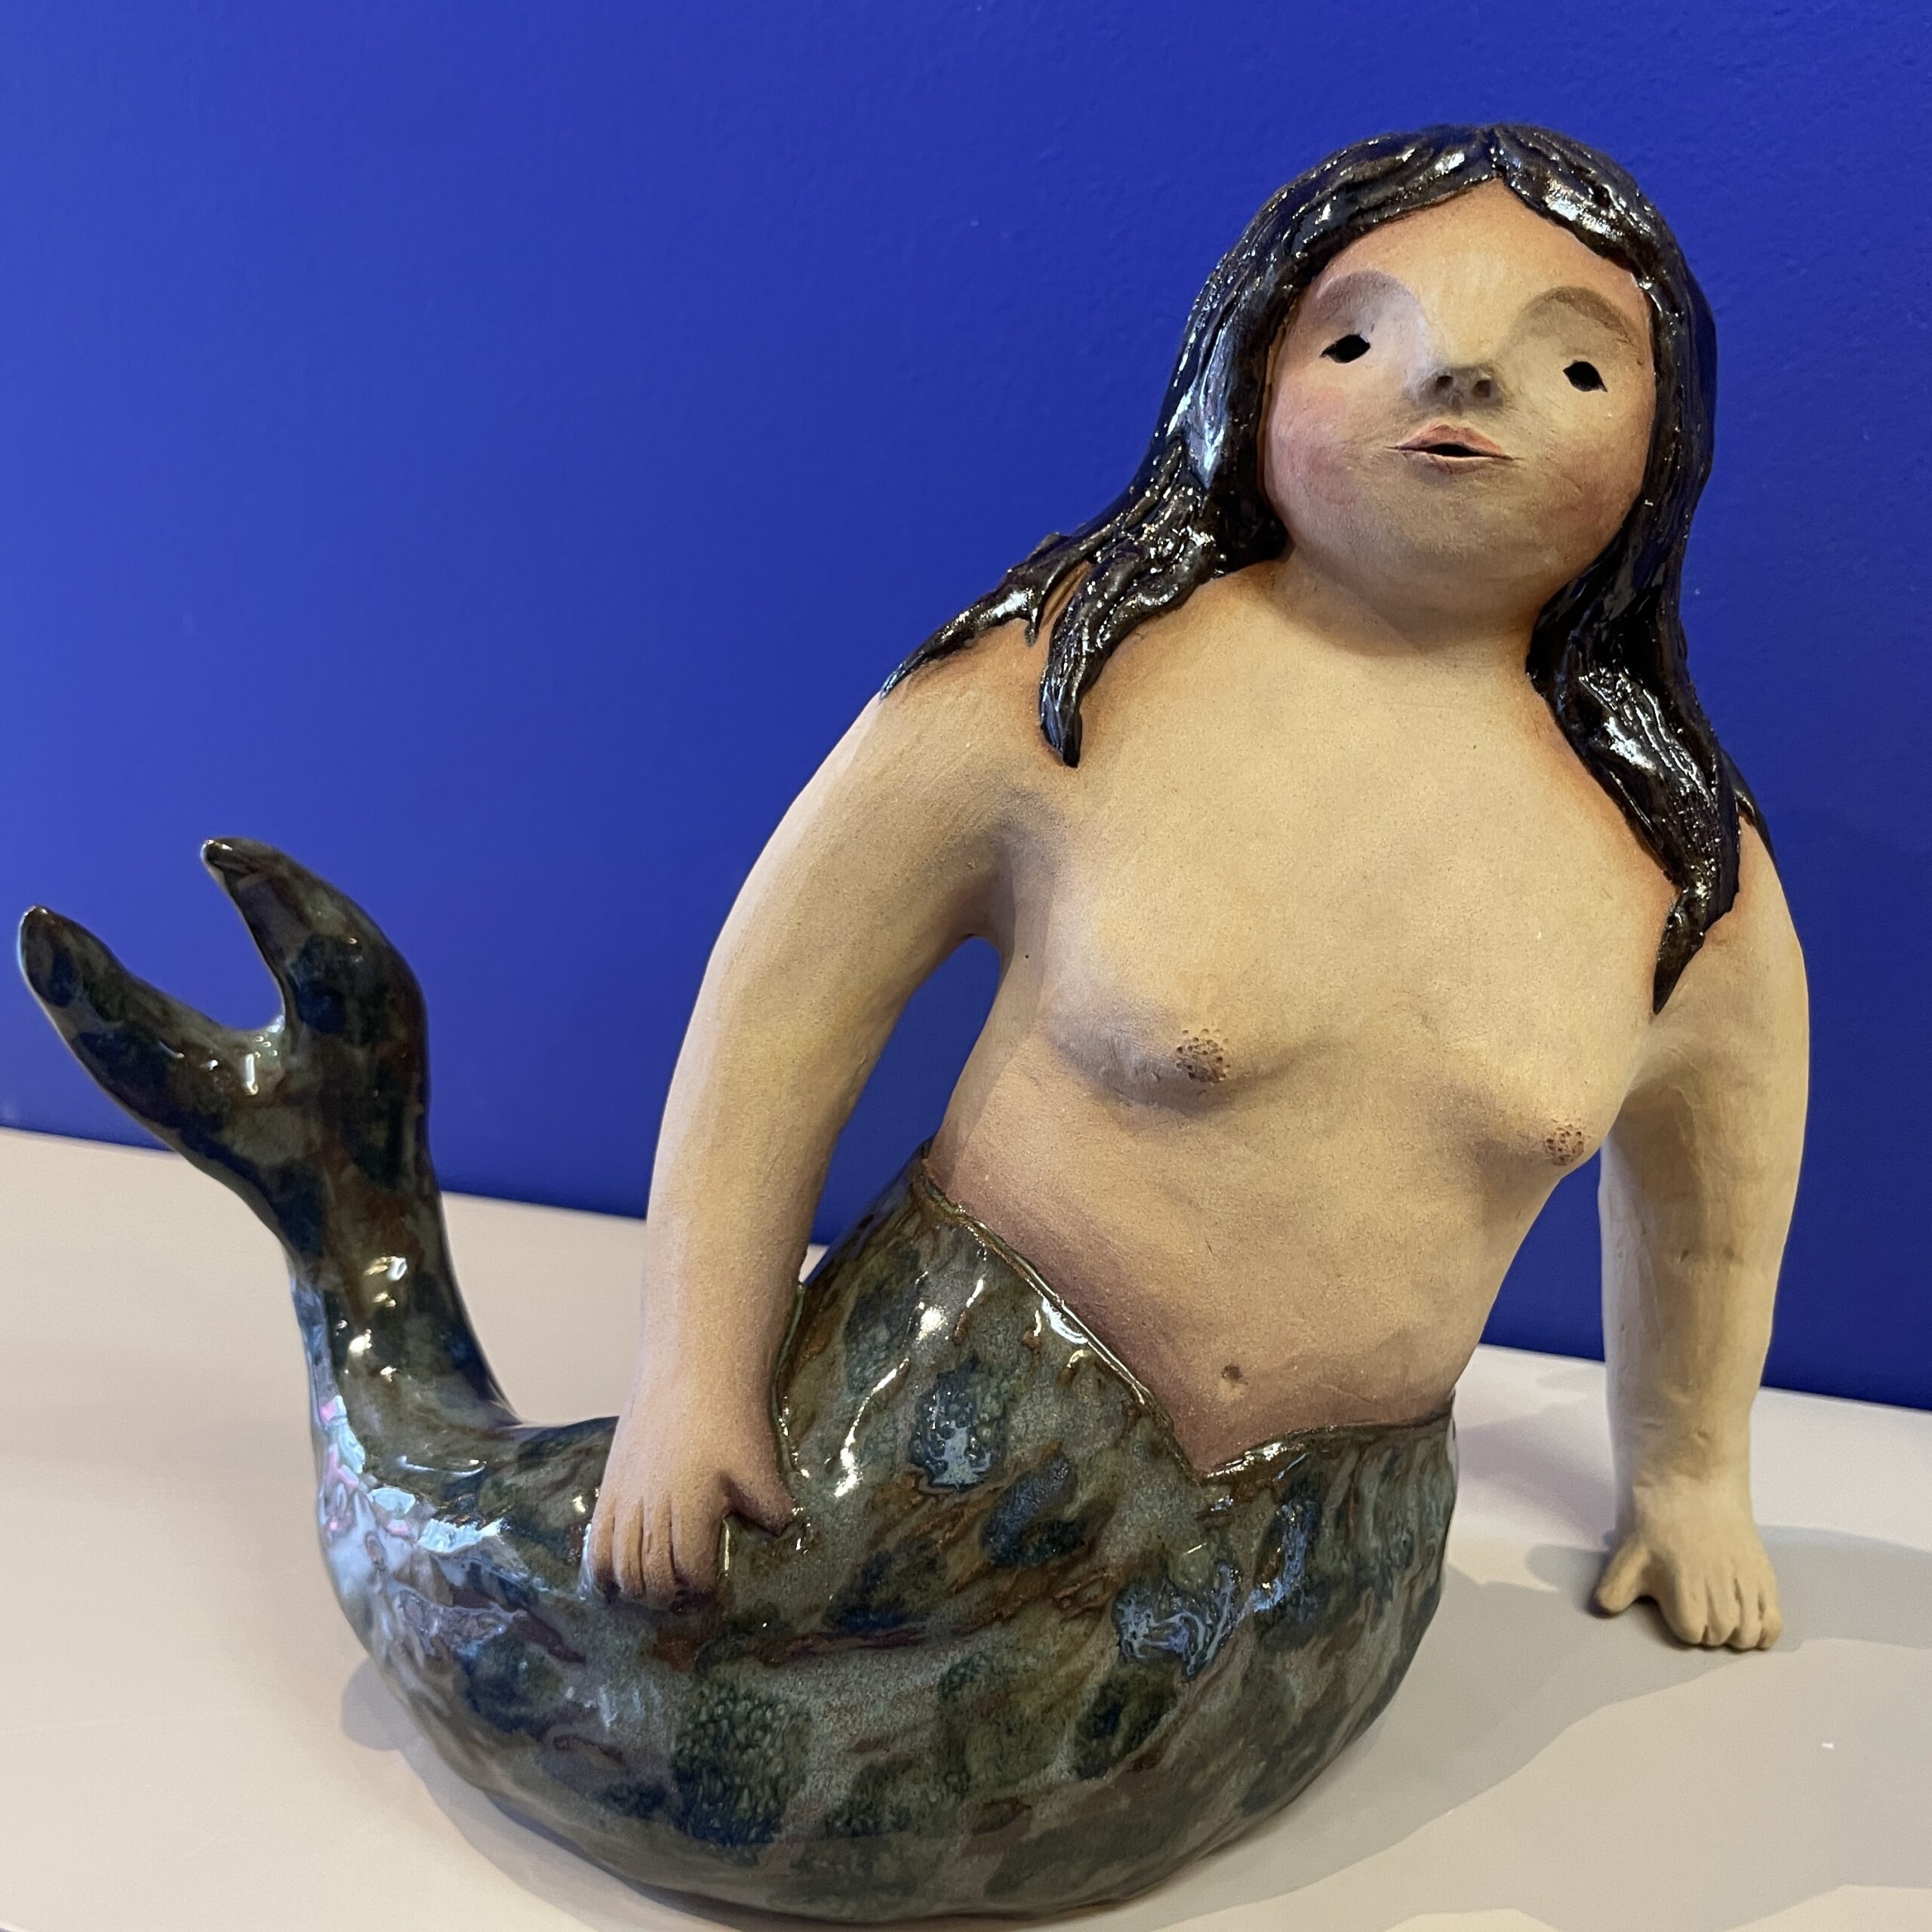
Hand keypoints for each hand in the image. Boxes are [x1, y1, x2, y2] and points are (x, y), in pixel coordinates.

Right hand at [585, 1372, 795, 1606]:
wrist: (691, 1370)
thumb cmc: (728, 1417)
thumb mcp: (759, 1463)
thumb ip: (769, 1505)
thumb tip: (779, 1532)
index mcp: (691, 1511)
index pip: (690, 1573)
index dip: (702, 1590)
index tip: (712, 1592)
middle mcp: (652, 1511)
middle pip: (650, 1578)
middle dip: (667, 1597)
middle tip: (684, 1597)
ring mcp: (626, 1500)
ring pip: (619, 1566)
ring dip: (636, 1588)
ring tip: (654, 1590)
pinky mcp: (610, 1487)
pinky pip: (595, 1542)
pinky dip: (602, 1569)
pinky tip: (615, 1578)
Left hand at [1594, 1480, 1782, 1648]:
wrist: (1692, 1483)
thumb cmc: (1657, 1522)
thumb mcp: (1628, 1553)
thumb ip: (1616, 1586)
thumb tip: (1606, 1608)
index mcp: (1683, 1583)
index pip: (1691, 1631)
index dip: (1684, 1627)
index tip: (1680, 1614)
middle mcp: (1717, 1585)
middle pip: (1721, 1634)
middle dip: (1710, 1632)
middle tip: (1701, 1614)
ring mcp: (1744, 1580)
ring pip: (1748, 1631)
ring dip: (1736, 1634)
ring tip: (1724, 1621)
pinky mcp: (1763, 1574)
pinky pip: (1773, 1620)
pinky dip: (1765, 1632)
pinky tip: (1752, 1628)